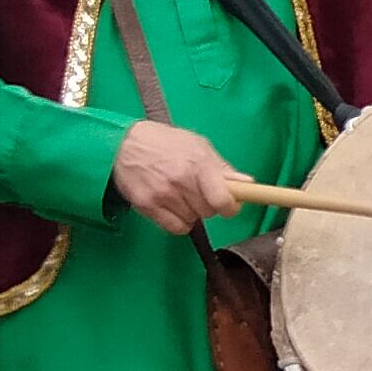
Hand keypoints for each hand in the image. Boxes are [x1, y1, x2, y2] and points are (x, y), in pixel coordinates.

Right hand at [110, 118, 239, 236]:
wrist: (123, 144)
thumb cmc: (165, 143)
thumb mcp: (198, 146)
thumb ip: (222, 168)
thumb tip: (247, 183)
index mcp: (198, 164)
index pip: (223, 199)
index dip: (231, 207)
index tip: (230, 205)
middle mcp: (181, 180)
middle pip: (209, 212)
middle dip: (209, 204)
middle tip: (198, 191)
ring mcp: (162, 195)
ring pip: (193, 220)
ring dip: (192, 212)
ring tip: (181, 193)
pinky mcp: (147, 206)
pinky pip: (175, 228)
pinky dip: (178, 222)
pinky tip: (173, 206)